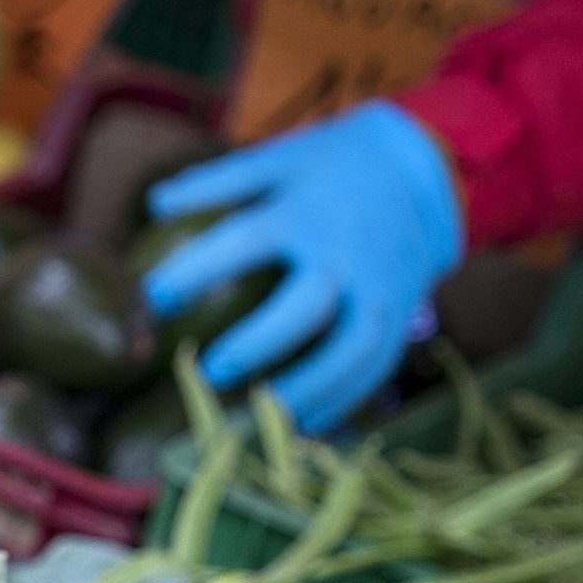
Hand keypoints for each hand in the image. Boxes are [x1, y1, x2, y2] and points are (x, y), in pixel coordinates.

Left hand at [141, 101, 462, 433]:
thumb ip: (221, 181)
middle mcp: (346, 252)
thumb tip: (156, 203)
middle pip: (307, 304)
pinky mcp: (403, 310)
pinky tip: (308, 423)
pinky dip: (347, 397)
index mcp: (305, 211)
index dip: (196, 270)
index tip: (154, 299)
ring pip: (353, 345)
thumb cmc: (332, 168)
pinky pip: (379, 362)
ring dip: (310, 386)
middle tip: (210, 371)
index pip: (245, 241)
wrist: (428, 164)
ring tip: (263, 413)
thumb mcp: (279, 159)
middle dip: (259, 342)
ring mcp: (381, 285)